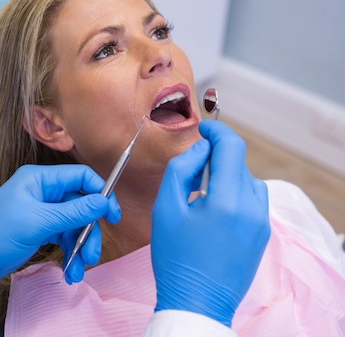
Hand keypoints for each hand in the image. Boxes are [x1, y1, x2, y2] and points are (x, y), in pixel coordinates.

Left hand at [0, 164, 120, 287]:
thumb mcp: (37, 222)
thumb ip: (72, 212)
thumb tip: (103, 202)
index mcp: (40, 179)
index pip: (80, 176)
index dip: (100, 192)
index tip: (113, 215)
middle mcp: (43, 191)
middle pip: (81, 205)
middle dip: (89, 230)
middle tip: (94, 253)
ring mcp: (42, 211)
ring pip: (75, 224)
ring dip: (81, 246)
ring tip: (78, 270)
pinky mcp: (40, 229)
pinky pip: (64, 237)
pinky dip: (70, 253)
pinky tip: (70, 272)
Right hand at [151, 120, 269, 326]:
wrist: (197, 302)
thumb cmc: (176, 258)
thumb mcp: (166, 208)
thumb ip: (181, 169)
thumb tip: (199, 149)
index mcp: (227, 200)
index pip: (232, 147)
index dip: (217, 131)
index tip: (204, 128)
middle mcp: (252, 208)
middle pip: (238, 163)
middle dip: (216, 157)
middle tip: (191, 169)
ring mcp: (261, 223)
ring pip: (248, 180)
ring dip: (226, 175)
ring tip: (202, 193)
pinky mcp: (262, 234)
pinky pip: (252, 201)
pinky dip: (234, 194)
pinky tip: (213, 211)